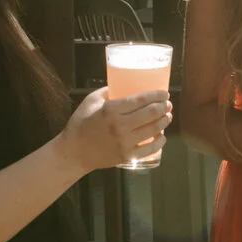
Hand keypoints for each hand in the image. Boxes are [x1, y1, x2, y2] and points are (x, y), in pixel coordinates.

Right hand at [57, 88, 171, 172]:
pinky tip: (161, 136)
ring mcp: (125, 143)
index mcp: (111, 110)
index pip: (140, 100)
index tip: (164, 93)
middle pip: (150, 114)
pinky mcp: (127, 157)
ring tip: (167, 117)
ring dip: (164, 122)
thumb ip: (106, 91)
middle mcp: (120, 126)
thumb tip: (120, 84)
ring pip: (153, 130)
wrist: (73, 153)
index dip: (156, 95)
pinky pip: (150, 149)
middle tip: (167, 104)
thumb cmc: (80, 124)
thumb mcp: (90, 101)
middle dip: (163, 107)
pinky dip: (159, 142)